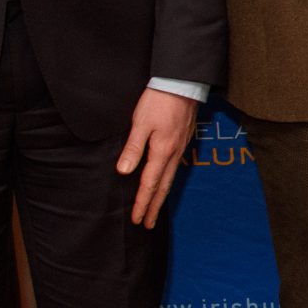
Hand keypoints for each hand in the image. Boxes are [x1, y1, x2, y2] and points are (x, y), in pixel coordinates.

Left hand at [117, 88, 198, 226]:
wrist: (183, 83)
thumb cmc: (160, 100)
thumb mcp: (140, 123)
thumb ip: (133, 148)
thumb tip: (124, 171)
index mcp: (162, 151)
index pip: (150, 184)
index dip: (143, 203)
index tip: (137, 219)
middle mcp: (174, 153)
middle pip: (163, 187)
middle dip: (155, 207)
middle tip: (148, 224)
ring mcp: (181, 147)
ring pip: (171, 178)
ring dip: (162, 196)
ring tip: (156, 208)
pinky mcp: (183, 140)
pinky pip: (175, 167)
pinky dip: (168, 181)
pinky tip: (165, 181)